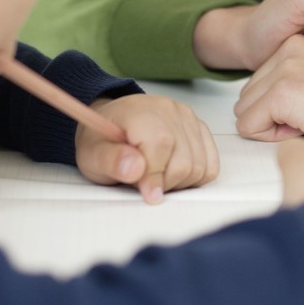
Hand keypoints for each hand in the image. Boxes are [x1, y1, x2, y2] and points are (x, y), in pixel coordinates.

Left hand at [75, 95, 219, 203]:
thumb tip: (135, 169)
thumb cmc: (103, 140)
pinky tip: (173, 171)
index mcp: (142, 113)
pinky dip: (195, 175)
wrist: (112, 124)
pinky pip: (211, 163)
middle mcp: (169, 110)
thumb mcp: (92, 155)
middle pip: (184, 162)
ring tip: (156, 175)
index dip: (155, 177)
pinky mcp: (199, 128)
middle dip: (164, 182)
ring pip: (199, 166)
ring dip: (180, 181)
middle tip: (144, 182)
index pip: (161, 147)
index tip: (147, 194)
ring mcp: (188, 118)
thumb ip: (111, 162)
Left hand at [234, 33, 303, 159]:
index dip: (288, 108)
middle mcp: (293, 46)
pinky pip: (249, 126)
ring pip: (246, 110)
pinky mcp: (284, 89)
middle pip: (250, 95)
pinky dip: (273, 139)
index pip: (264, 83)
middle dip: (277, 117)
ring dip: (275, 127)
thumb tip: (275, 107)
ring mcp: (286, 65)